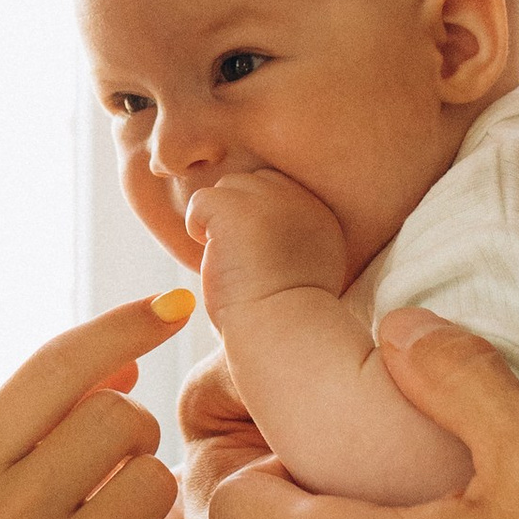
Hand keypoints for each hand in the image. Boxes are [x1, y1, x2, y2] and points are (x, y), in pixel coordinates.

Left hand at [185, 167, 350, 317]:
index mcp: (321, 215)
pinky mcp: (235, 209)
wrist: (283, 335)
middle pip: (253, 182)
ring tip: (229, 259)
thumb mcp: (311, 270)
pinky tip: (215, 256)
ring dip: (218, 220)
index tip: (259, 254)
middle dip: (239, 214)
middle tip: (241, 257)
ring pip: (227, 188)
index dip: (260, 218)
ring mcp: (268, 200)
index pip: (280, 189)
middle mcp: (299, 199)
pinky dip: (198, 226)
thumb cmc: (287, 318)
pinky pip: (201, 200)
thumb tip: (262, 231)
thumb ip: (294, 239)